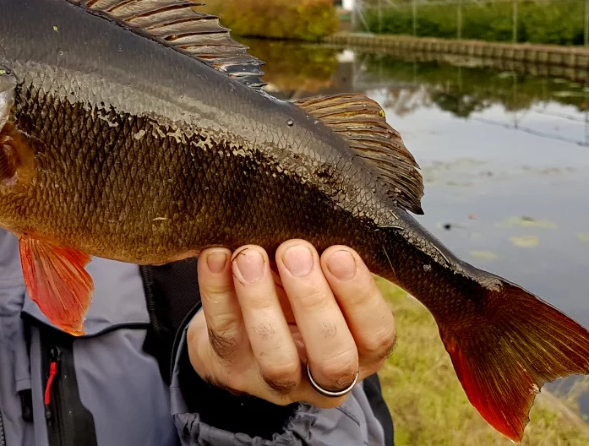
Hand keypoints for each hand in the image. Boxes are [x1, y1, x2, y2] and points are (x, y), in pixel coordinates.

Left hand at [187, 241, 395, 407]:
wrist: (241, 321)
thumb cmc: (294, 287)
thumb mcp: (320, 274)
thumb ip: (326, 256)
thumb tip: (319, 212)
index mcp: (360, 347)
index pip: (377, 335)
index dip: (360, 296)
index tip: (338, 252)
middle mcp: (325, 375)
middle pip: (334, 359)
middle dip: (313, 301)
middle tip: (295, 251)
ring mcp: (277, 381)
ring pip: (277, 361)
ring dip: (262, 303)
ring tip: (250, 255)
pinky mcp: (233, 369)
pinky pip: (224, 334)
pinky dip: (217, 292)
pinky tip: (217, 256)